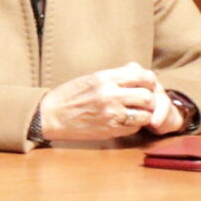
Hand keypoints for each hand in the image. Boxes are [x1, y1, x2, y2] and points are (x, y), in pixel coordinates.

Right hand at [38, 66, 165, 143]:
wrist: (51, 116)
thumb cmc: (69, 96)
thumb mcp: (91, 78)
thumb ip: (114, 76)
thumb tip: (136, 70)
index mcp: (104, 78)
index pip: (140, 75)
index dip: (148, 81)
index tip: (145, 85)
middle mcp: (109, 94)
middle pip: (147, 96)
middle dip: (149, 99)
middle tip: (143, 102)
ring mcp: (111, 113)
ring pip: (145, 114)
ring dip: (144, 114)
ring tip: (136, 113)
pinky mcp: (110, 129)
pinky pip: (134, 127)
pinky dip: (134, 125)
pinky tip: (125, 122)